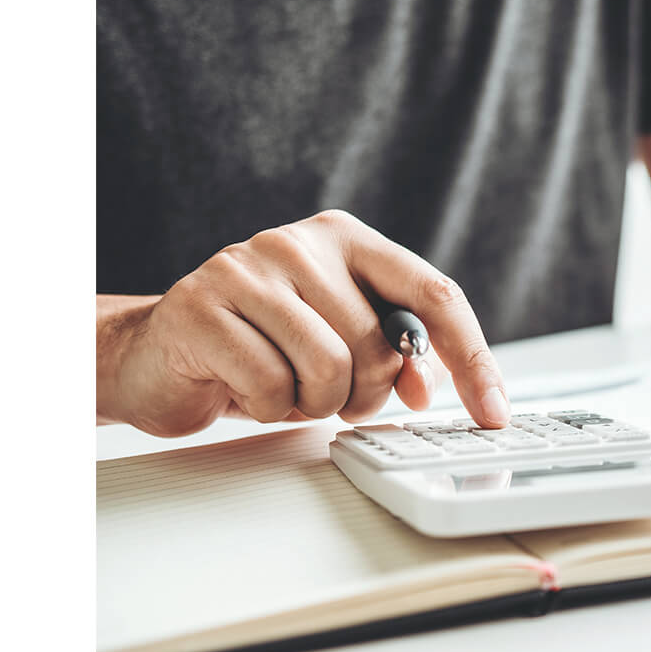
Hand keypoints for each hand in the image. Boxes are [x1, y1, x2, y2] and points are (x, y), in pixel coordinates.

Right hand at [97, 210, 509, 436]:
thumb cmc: (257, 348)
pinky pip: (269, 385)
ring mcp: (247, 267)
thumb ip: (392, 353)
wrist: (156, 352)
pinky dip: (265, 407)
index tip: (493, 411)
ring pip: (328, 367)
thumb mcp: (337, 343)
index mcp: (346, 240)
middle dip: (361, 394)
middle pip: (380, 346)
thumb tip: (428, 384)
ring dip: (310, 404)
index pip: (434, 293)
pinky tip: (240, 387)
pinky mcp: (203, 305)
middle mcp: (299, 242)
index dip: (471, 358)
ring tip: (280, 388)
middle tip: (323, 394)